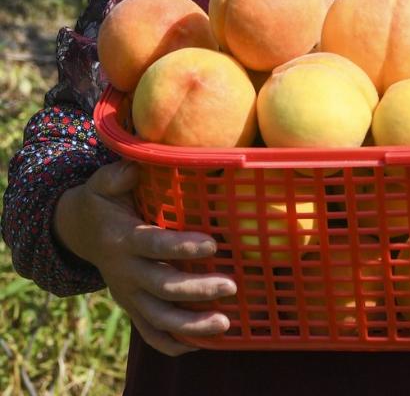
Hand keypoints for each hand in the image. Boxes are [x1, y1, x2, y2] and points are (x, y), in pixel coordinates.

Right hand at [53, 160, 235, 355]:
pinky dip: (173, 343)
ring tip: (225, 324)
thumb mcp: (103, 183)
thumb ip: (118, 174)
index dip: (181, 246)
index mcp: (123, 239)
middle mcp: (125, 272)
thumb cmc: (102, 202)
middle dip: (197, 289)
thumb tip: (135, 166)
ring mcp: (128, 294)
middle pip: (162, 287)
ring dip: (191, 325)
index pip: (153, 245)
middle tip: (230, 285)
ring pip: (158, 319)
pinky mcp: (131, 307)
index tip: (212, 243)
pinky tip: (201, 344)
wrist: (77, 232)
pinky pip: (150, 334)